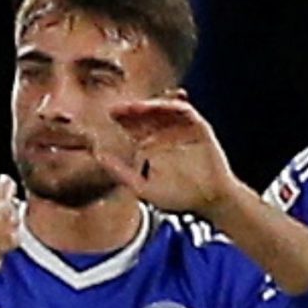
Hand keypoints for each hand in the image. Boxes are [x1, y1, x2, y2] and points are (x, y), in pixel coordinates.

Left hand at [98, 97, 241, 217]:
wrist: (209, 202)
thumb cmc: (178, 198)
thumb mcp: (143, 187)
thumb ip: (120, 173)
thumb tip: (97, 156)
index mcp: (151, 145)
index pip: (134, 127)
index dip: (122, 119)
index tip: (109, 115)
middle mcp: (166, 134)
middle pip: (146, 115)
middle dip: (132, 110)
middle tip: (117, 108)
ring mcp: (183, 129)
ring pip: (163, 110)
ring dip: (150, 105)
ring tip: (137, 107)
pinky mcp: (199, 128)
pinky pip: (186, 111)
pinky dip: (175, 105)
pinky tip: (163, 105)